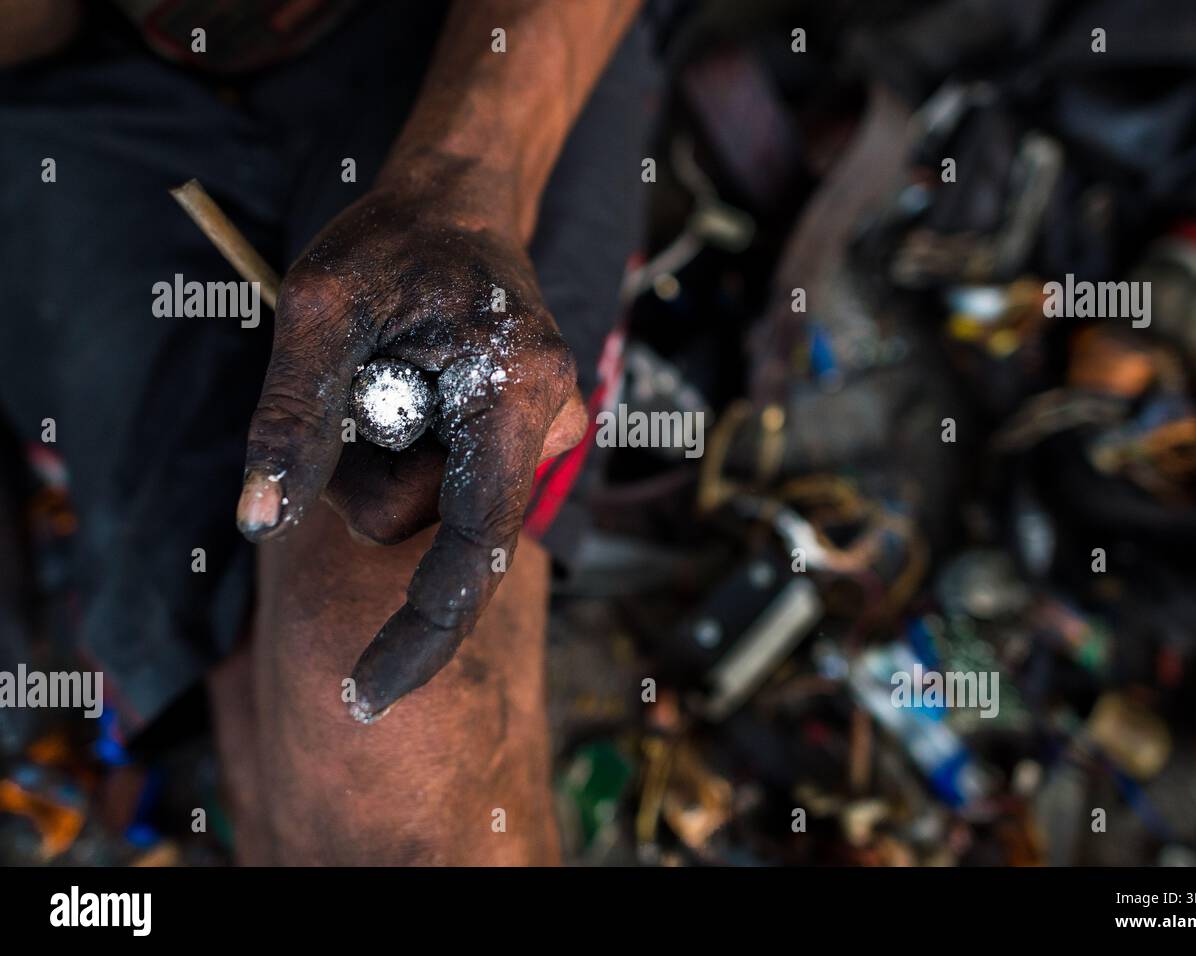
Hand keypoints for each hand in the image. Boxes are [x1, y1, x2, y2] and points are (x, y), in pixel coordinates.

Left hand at [235, 184, 586, 720]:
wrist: (460, 201)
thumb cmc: (393, 241)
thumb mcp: (320, 310)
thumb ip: (292, 419)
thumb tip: (258, 523)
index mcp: (515, 395)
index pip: (475, 549)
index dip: (419, 632)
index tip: (362, 701)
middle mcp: (551, 424)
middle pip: (426, 525)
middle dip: (367, 475)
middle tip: (362, 373)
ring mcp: (546, 434)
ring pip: (428, 509)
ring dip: (381, 456)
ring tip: (391, 368)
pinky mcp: (523, 439)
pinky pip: (443, 486)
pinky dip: (405, 451)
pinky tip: (414, 386)